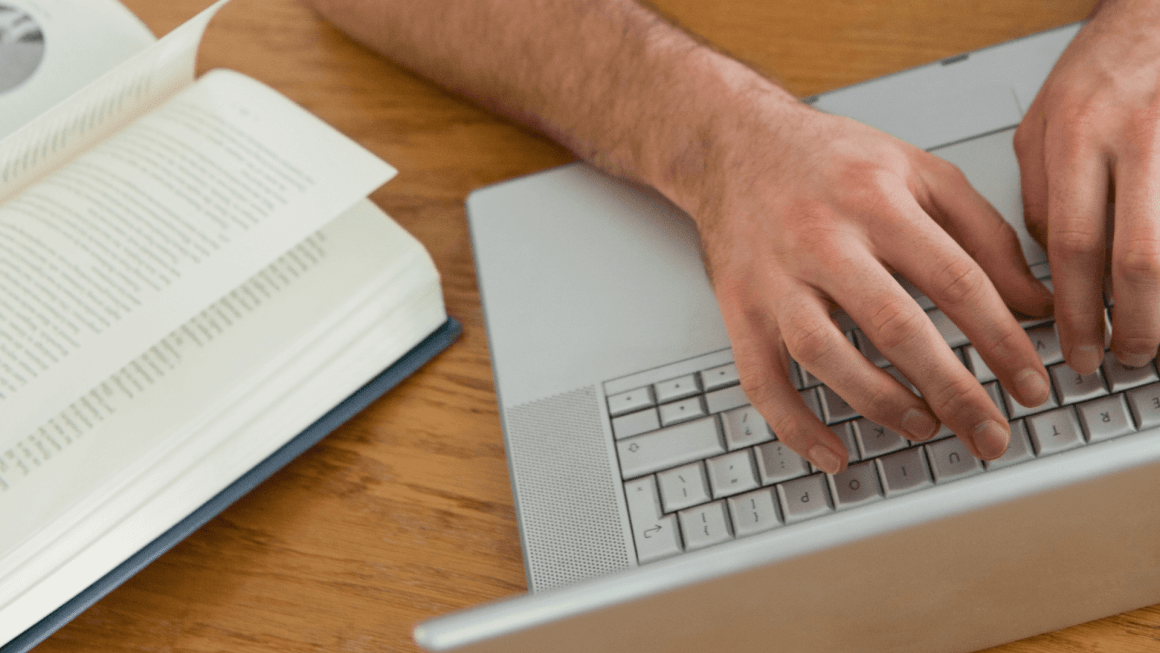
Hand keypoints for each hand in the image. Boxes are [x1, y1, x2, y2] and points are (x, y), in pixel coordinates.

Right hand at [684, 94, 1052, 472]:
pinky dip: (793, 424)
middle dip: (952, 390)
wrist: (734, 144)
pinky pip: (760, 377)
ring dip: (880, 402)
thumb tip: (1033, 301)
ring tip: (924, 427)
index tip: (1030, 382)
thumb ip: (982, 233)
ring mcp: (775, 277)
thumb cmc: (829, 160)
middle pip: (895, 326)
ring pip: (824, 354)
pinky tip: (831, 452)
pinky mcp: (739, 307)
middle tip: (990, 432)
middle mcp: (823, 239)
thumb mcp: (919, 172)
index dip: (1002, 340)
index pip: (955, 280)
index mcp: (876, 201)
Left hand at [1014, 0, 1159, 373]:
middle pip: (1136, 258)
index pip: (1072, 244)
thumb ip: (1037, 192)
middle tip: (1124, 358)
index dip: (1075, 308)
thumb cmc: (1102, 68)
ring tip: (1156, 341)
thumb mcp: (1042, 122)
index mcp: (1077, 136)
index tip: (1075, 346)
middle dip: (1131, 324)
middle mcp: (1135, 141)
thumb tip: (1042, 265)